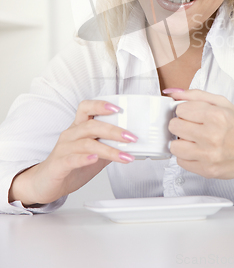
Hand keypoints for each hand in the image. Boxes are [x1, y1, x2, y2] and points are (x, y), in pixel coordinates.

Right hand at [8, 100, 137, 205]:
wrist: (47, 183)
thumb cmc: (71, 165)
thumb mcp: (94, 153)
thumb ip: (108, 146)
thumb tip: (131, 144)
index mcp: (78, 127)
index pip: (86, 108)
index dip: (101, 105)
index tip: (117, 108)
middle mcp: (70, 135)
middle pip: (91, 126)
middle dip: (114, 130)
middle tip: (131, 137)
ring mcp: (63, 149)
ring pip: (86, 144)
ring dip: (108, 149)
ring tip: (124, 156)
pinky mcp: (58, 165)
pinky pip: (71, 159)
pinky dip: (84, 158)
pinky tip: (95, 159)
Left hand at [167, 89, 233, 189]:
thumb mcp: (222, 103)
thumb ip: (196, 95)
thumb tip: (172, 93)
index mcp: (216, 115)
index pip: (180, 110)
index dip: (184, 111)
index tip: (191, 115)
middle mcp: (212, 135)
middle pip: (174, 126)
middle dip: (180, 125)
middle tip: (191, 127)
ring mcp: (208, 155)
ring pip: (174, 146)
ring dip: (180, 142)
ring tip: (192, 140)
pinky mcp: (207, 170)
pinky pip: (180, 162)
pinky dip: (186, 156)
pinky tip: (197, 151)